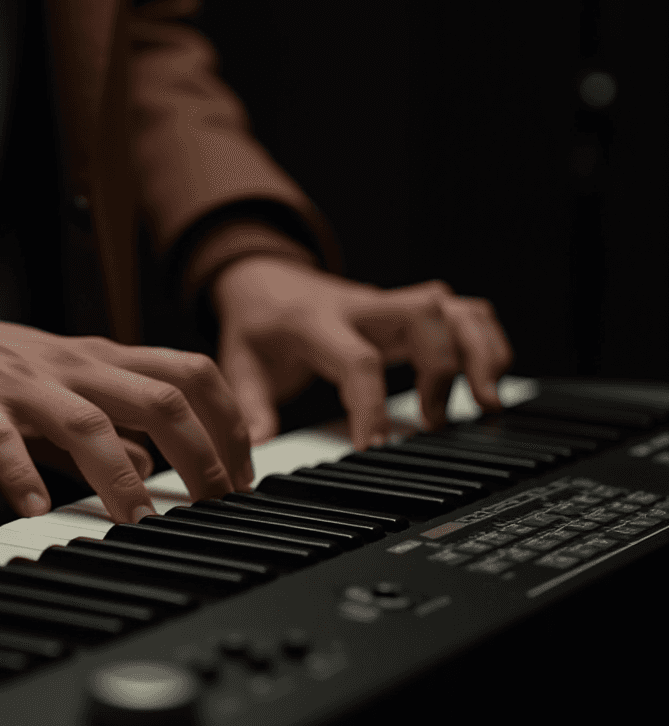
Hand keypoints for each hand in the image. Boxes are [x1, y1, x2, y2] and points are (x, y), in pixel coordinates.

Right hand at [0, 306, 253, 522]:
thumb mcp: (64, 388)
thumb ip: (108, 425)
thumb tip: (150, 463)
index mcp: (103, 358)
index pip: (189, 373)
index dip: (228, 420)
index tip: (243, 472)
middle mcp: (75, 365)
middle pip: (159, 398)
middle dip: (201, 453)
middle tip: (217, 505)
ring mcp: (24, 384)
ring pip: (88, 422)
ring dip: (122, 476)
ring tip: (140, 523)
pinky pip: (2, 442)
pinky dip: (22, 478)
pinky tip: (38, 512)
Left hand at [211, 257, 513, 448]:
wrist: (263, 277)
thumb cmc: (257, 322)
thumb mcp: (239, 363)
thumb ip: (250, 407)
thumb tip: (257, 448)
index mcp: (315, 323)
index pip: (356, 360)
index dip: (371, 405)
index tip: (375, 447)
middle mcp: (362, 308)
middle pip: (424, 317)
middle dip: (444, 369)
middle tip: (436, 423)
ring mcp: (390, 305)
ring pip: (453, 309)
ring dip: (478, 354)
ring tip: (483, 404)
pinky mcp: (409, 310)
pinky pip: (465, 311)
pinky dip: (487, 341)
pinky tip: (486, 378)